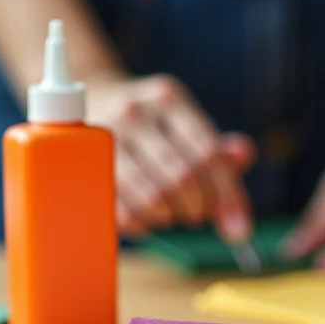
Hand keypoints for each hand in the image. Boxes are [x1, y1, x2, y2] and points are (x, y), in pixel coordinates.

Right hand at [86, 73, 255, 239]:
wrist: (94, 103)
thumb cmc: (154, 127)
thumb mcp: (190, 128)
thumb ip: (223, 159)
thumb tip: (242, 200)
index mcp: (168, 99)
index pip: (208, 152)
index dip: (226, 194)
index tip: (233, 220)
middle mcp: (133, 112)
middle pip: (182, 176)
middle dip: (198, 207)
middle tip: (198, 215)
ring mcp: (103, 138)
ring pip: (153, 196)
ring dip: (171, 216)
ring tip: (172, 214)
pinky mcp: (82, 168)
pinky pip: (122, 210)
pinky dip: (143, 224)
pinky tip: (147, 219)